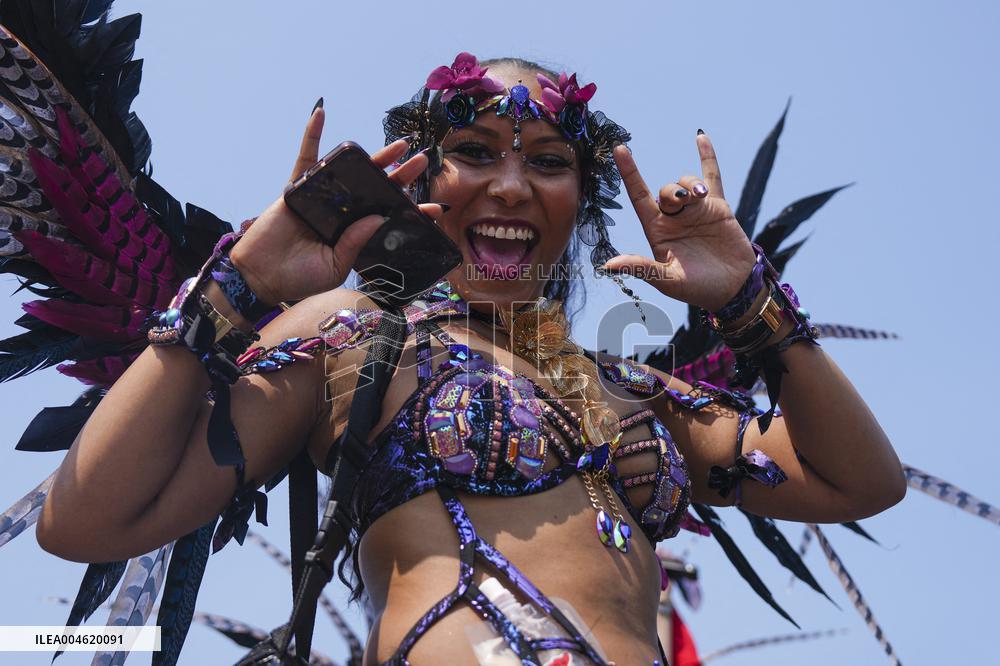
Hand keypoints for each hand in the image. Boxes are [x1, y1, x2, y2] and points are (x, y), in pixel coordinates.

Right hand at [229, 102, 443, 304]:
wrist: (261, 277)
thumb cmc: (300, 278)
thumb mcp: (336, 266)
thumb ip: (357, 243)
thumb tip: (380, 217)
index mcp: (355, 234)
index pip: (388, 219)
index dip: (411, 212)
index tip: (435, 207)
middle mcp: (343, 214)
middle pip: (377, 189)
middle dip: (400, 175)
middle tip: (422, 160)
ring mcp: (323, 199)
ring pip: (353, 172)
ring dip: (374, 155)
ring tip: (400, 145)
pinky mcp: (298, 188)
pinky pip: (307, 157)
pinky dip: (312, 134)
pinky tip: (321, 112)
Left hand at [603, 133, 755, 311]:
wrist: (733, 289)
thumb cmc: (697, 289)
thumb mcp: (667, 280)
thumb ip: (642, 268)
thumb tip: (608, 266)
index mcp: (657, 230)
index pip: (638, 196)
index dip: (629, 173)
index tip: (619, 149)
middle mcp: (673, 218)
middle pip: (664, 190)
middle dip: (672, 190)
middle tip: (684, 202)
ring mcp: (695, 210)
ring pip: (686, 182)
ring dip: (691, 184)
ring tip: (701, 197)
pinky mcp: (717, 208)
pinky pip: (712, 176)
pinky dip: (707, 157)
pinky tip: (700, 136)